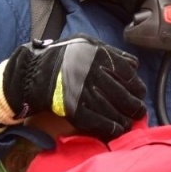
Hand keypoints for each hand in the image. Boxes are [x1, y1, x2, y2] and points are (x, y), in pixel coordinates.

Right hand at [0, 36, 146, 140]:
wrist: (31, 72)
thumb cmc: (61, 56)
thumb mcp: (85, 43)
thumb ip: (109, 52)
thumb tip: (133, 65)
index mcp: (99, 55)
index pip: (128, 74)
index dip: (136, 86)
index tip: (139, 93)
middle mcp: (93, 73)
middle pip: (123, 94)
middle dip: (134, 105)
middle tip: (139, 110)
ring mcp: (83, 91)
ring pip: (112, 109)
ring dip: (124, 119)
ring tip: (129, 122)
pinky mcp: (73, 108)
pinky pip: (97, 121)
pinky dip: (109, 127)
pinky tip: (116, 129)